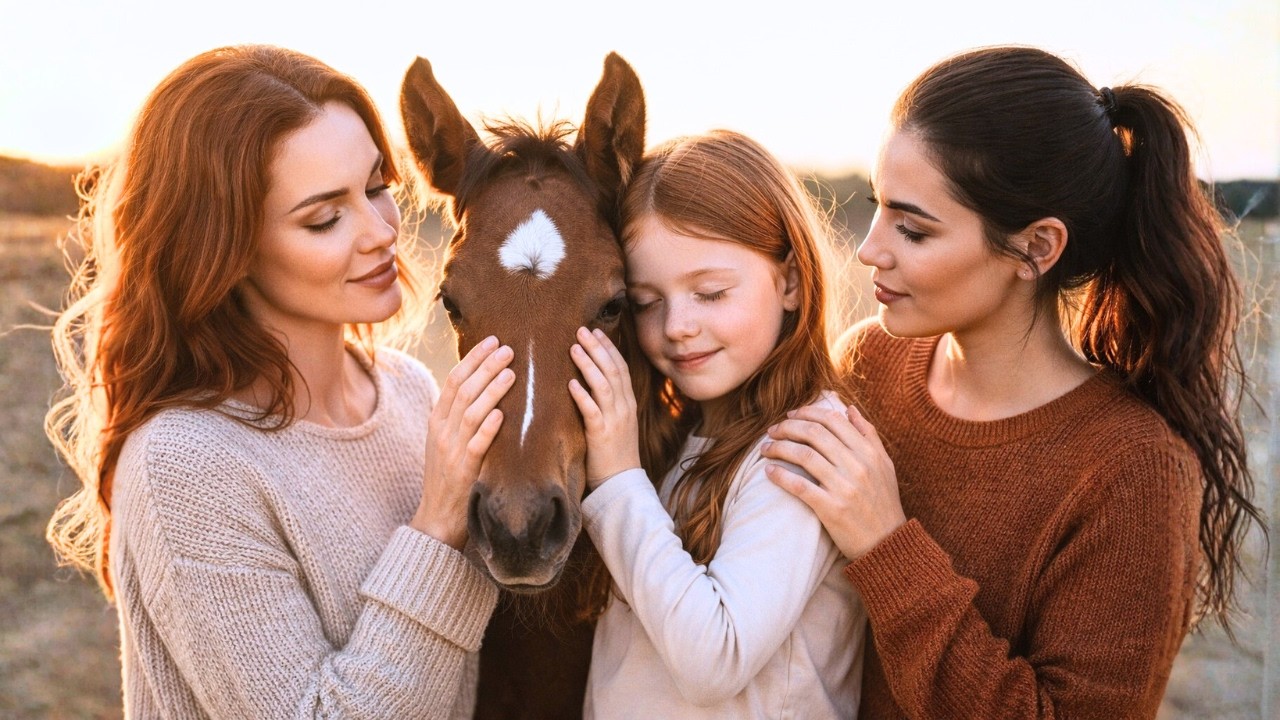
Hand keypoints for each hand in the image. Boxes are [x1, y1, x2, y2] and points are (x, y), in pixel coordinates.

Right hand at [413, 336, 514, 547]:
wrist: (437, 517)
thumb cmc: (448, 476)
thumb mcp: (446, 441)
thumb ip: (459, 416)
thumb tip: (482, 386)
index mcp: (436, 420)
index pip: (453, 380)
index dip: (473, 358)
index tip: (493, 341)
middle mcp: (441, 431)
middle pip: (463, 390)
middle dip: (486, 366)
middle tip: (508, 348)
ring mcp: (451, 450)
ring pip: (471, 412)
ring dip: (492, 389)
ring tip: (511, 372)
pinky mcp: (464, 470)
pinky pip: (477, 444)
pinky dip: (489, 427)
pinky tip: (503, 413)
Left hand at [567, 327, 640, 488]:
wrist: (622, 483)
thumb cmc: (614, 453)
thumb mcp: (616, 423)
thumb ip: (607, 402)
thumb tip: (589, 382)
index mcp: (628, 403)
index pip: (620, 368)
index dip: (608, 348)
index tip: (595, 332)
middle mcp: (624, 408)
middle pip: (613, 370)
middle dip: (597, 348)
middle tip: (581, 330)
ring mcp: (615, 421)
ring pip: (604, 386)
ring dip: (588, 365)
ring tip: (573, 348)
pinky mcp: (602, 435)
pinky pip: (592, 411)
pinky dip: (582, 396)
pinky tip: (571, 383)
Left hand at [761, 404, 905, 560]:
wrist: (887, 543)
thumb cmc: (883, 502)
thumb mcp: (885, 465)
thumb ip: (869, 435)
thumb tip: (850, 409)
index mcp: (869, 452)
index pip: (832, 420)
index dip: (807, 413)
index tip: (790, 415)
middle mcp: (857, 466)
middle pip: (813, 434)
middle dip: (787, 427)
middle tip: (772, 430)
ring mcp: (844, 487)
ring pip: (803, 456)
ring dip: (779, 448)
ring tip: (765, 448)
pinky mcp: (832, 509)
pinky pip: (800, 486)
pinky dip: (781, 476)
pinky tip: (769, 471)